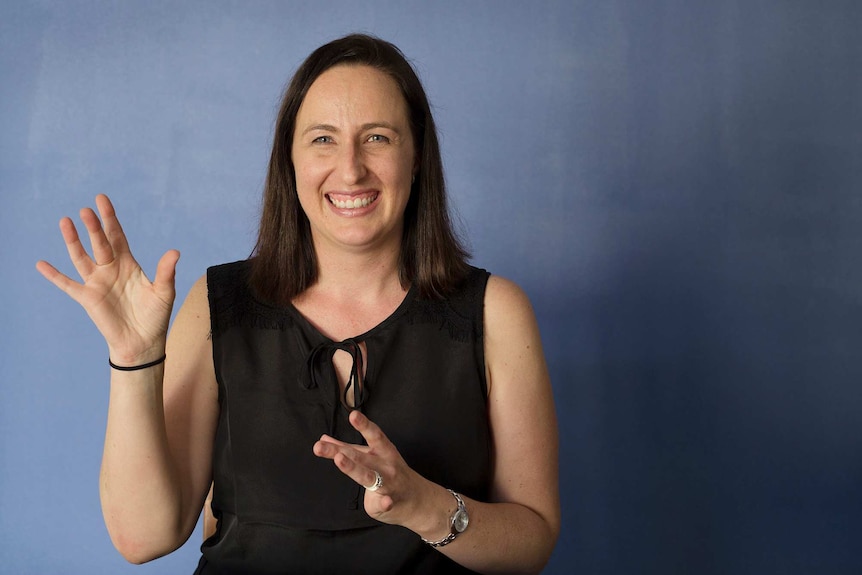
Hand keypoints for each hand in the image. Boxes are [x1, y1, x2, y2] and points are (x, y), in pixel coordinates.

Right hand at [36, 194, 179, 363]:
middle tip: (86, 210)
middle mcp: (110, 269)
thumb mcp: (163, 292)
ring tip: (65, 221)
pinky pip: (67, 284)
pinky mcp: (87, 297)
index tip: (102, 199)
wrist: (142, 341)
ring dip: (73, 241)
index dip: (110, 218)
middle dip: (93, 226)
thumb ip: (166, 272)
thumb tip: (175, 252)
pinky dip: (54, 275)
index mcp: (129, 264)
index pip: (117, 235)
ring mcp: (97, 282)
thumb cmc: (155, 316)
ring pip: (81, 256)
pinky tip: (41, 264)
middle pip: (99, 242)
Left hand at [312, 410, 430, 526]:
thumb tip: (323, 440)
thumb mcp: (371, 458)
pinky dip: (386, 503)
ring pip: (369, 476)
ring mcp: (388, 483)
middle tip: (319, 446)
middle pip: (359, 456)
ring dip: (354, 468)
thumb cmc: (389, 475)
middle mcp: (385, 464)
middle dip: (338, 451)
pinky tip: (386, 502)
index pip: (371, 435)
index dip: (363, 424)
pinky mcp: (390, 503)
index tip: (353, 414)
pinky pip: (386, 503)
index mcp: (382, 450)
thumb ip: (347, 450)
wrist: (418, 500)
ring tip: (340, 460)